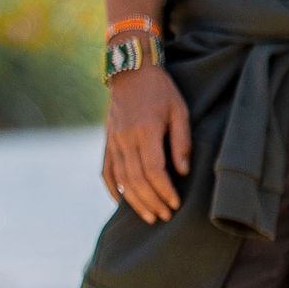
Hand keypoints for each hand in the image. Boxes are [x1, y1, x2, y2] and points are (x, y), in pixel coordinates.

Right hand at [100, 64, 191, 221]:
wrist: (131, 71)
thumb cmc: (161, 90)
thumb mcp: (179, 110)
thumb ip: (181, 141)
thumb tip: (182, 172)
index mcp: (145, 131)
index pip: (153, 170)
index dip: (164, 190)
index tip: (175, 204)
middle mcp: (125, 139)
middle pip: (136, 180)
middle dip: (151, 202)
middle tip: (164, 216)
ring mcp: (113, 141)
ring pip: (120, 179)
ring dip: (134, 201)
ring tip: (149, 215)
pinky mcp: (107, 141)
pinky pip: (106, 170)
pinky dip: (112, 188)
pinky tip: (121, 202)